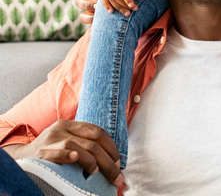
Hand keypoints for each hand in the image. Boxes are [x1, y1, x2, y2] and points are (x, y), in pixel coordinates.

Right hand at [5, 120, 122, 187]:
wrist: (21, 156)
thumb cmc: (50, 150)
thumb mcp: (66, 140)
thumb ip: (84, 144)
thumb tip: (111, 160)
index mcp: (71, 124)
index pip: (97, 132)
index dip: (111, 147)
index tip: (118, 162)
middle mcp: (61, 129)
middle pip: (92, 142)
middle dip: (108, 160)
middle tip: (116, 176)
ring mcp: (50, 140)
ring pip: (77, 147)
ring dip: (92, 161)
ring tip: (97, 173)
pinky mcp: (40, 153)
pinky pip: (56, 153)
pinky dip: (68, 156)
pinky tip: (76, 159)